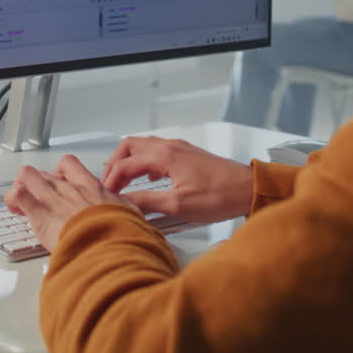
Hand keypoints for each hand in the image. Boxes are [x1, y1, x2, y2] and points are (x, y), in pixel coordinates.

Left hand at [4, 155, 138, 251]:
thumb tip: (140, 215)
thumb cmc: (121, 235)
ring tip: (21, 202)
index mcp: (91, 187)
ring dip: (21, 186)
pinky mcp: (40, 213)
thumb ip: (130, 212)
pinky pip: (17, 195)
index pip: (70, 165)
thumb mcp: (133, 217)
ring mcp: (54, 198)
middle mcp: (70, 188)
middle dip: (39, 184)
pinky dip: (13, 200)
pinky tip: (15, 208)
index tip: (59, 183)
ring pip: (28, 175)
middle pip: (46, 172)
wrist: (111, 248)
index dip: (60, 173)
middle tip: (39, 199)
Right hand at [101, 135, 252, 224]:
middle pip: (130, 147)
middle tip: (109, 183)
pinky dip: (145, 163)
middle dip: (114, 164)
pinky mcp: (188, 155)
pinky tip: (149, 179)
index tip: (104, 195)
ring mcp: (180, 149)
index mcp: (165, 156)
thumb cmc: (220, 195)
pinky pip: (158, 152)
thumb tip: (124, 203)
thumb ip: (147, 202)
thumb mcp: (178, 205)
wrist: (248, 189)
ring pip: (144, 147)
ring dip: (129, 162)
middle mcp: (170, 147)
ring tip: (123, 182)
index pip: (124, 164)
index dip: (110, 180)